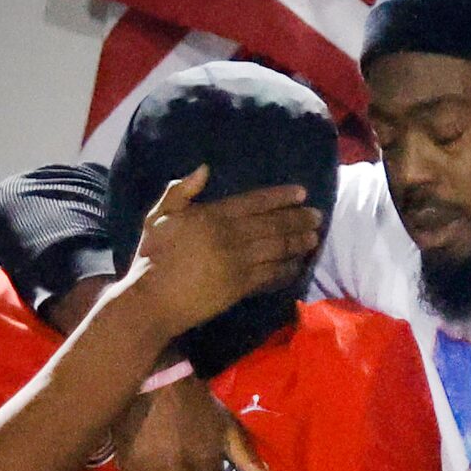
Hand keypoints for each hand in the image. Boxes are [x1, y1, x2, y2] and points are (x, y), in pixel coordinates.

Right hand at [116, 167, 322, 345]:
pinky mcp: (240, 288)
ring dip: (298, 242)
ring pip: (277, 249)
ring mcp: (237, 263)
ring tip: (314, 237)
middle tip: (318, 215)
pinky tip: (299, 265)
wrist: (152, 300)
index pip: (255, 202)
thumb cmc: (152, 257)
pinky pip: (270, 275)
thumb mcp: (158, 216)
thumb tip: (204, 169)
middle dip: (298, 219)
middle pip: (272, 225)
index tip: (301, 193)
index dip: (280, 197)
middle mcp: (230, 237)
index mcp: (212, 215)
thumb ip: (180, 191)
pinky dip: (287, 270)